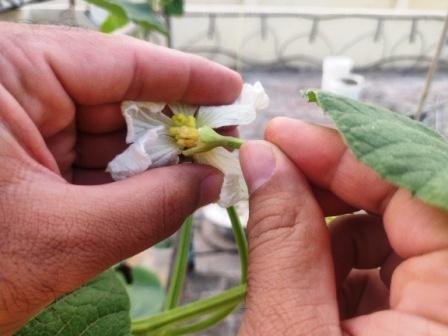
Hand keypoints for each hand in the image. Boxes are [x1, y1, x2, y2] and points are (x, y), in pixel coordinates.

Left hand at [0, 22, 241, 333]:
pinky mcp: (14, 158)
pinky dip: (119, 182)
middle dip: (168, 130)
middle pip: (113, 99)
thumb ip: (153, 207)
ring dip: (146, 163)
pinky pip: (83, 159)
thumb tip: (211, 181)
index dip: (184, 77)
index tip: (231, 90)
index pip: (116, 62)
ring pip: (102, 134)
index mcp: (2, 75)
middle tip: (216, 151)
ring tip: (189, 181)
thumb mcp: (65, 238)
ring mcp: (10, 124)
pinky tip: (150, 196)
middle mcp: (6, 89)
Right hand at [238, 118, 447, 334]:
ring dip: (330, 229)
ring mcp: (440, 317)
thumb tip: (263, 160)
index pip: (421, 193)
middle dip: (335, 187)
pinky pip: (386, 272)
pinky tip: (301, 274)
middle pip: (410, 210)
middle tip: (274, 173)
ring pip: (393, 239)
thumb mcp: (288, 332)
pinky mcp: (421, 329)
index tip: (284, 137)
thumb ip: (282, 241)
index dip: (348, 155)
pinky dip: (337, 263)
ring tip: (280, 235)